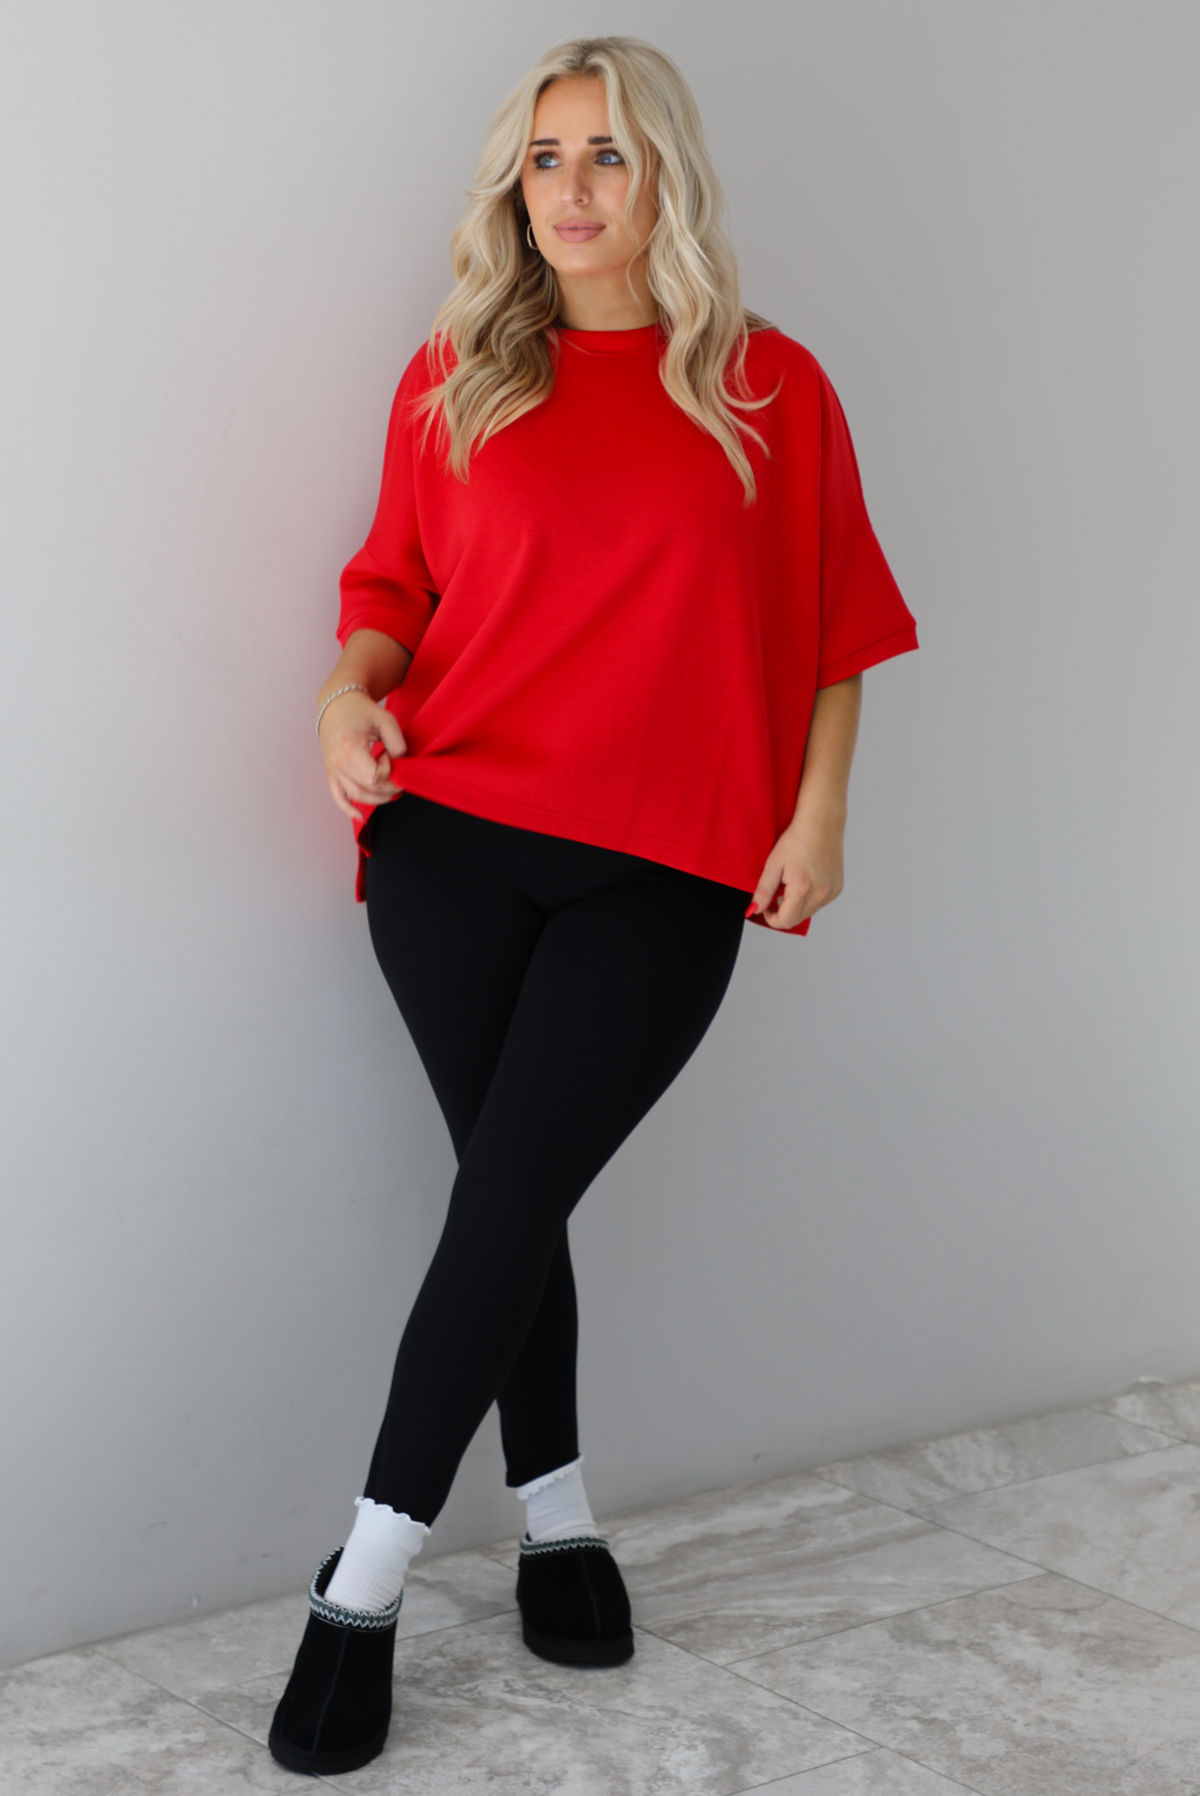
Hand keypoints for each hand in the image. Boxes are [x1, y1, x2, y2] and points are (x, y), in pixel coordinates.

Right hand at [318, 690, 407, 821]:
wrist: (337, 704)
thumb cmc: (361, 710)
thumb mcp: (386, 720)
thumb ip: (398, 744)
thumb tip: (400, 765)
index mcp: (349, 748)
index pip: (374, 776)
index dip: (388, 770)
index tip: (389, 754)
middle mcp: (337, 762)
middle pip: (367, 790)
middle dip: (389, 788)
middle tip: (399, 776)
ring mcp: (332, 769)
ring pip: (357, 796)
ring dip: (378, 800)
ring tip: (392, 791)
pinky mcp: (331, 772)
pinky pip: (338, 797)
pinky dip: (349, 810)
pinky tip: (362, 818)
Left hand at [747, 814, 844, 929]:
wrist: (821, 823)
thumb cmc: (797, 839)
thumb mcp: (773, 864)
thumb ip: (763, 891)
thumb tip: (754, 910)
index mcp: (803, 889)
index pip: (785, 921)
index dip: (771, 918)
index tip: (766, 906)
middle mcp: (820, 894)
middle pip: (797, 919)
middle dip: (783, 913)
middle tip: (775, 895)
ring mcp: (831, 892)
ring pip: (809, 912)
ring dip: (796, 906)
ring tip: (791, 884)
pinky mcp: (837, 888)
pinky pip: (819, 903)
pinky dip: (809, 899)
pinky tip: (805, 881)